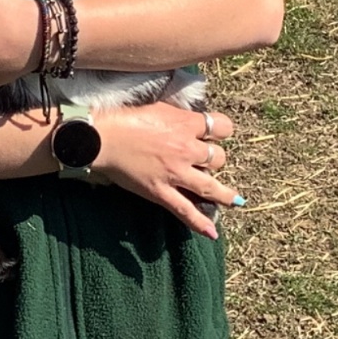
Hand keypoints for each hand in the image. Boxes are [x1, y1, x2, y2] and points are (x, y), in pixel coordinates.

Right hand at [92, 103, 239, 237]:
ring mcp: (176, 173)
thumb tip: (189, 119)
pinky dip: (199, 222)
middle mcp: (187, 149)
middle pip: (218, 157)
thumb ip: (179, 114)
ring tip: (235, 200)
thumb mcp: (159, 106)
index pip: (222, 127)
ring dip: (224, 194)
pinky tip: (212, 232)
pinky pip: (185, 210)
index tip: (215, 134)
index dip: (220, 130)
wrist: (102, 138)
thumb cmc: (125, 118)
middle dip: (214, 159)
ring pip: (211, 186)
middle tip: (206, 161)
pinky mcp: (162, 192)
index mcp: (186, 124)